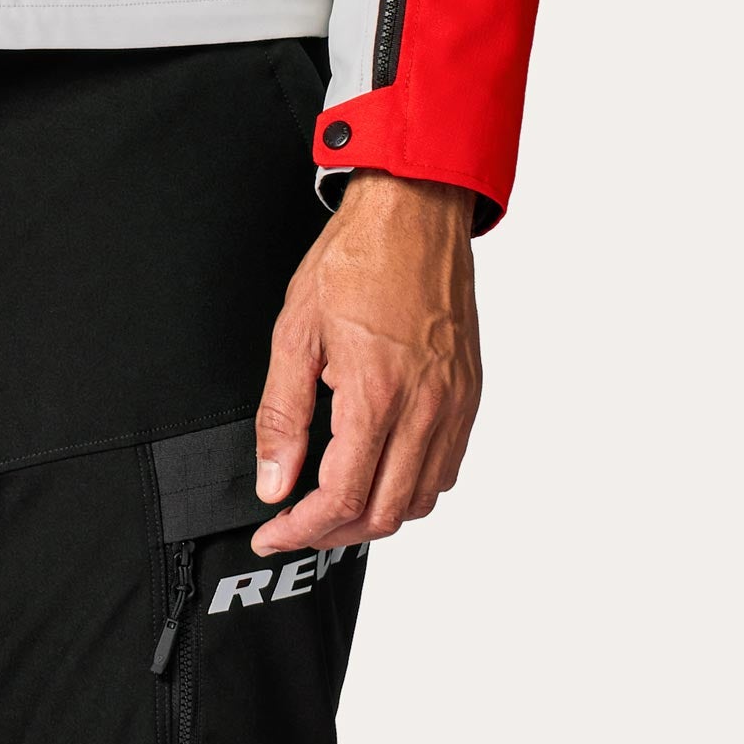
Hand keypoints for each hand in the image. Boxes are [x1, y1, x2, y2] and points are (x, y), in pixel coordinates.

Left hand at [249, 172, 480, 555]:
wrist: (415, 211)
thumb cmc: (356, 258)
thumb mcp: (295, 330)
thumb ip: (282, 415)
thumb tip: (273, 480)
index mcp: (376, 391)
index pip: (342, 496)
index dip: (302, 529)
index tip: (273, 532)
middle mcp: (425, 406)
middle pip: (384, 512)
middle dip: (332, 532)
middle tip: (295, 525)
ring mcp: (455, 403)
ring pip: (421, 499)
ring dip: (374, 515)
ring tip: (332, 505)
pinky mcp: (469, 394)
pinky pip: (446, 468)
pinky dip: (411, 488)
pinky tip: (379, 471)